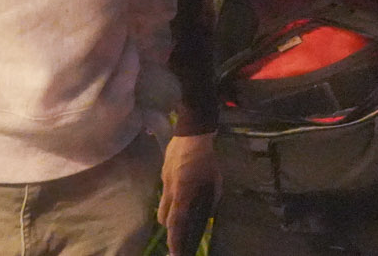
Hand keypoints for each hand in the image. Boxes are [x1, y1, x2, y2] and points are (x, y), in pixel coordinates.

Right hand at [159, 132, 217, 255]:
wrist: (191, 133)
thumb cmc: (206, 158)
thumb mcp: (215, 180)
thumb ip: (211, 198)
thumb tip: (208, 211)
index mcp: (183, 193)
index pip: (176, 222)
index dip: (174, 238)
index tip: (174, 251)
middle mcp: (170, 191)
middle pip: (164, 218)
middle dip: (170, 230)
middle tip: (176, 238)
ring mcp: (164, 182)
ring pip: (162, 206)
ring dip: (169, 214)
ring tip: (179, 218)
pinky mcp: (163, 174)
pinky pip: (165, 192)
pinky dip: (171, 199)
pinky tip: (180, 194)